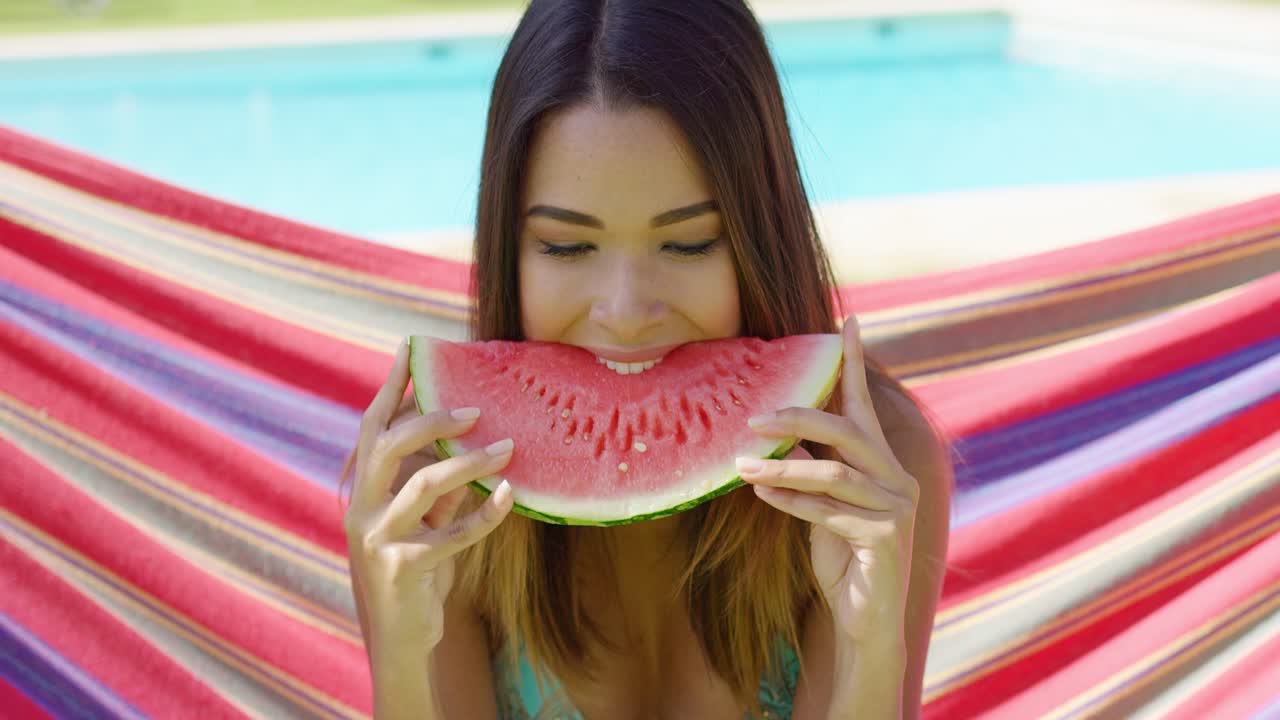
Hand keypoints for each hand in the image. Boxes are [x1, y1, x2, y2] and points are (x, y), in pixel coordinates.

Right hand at [343, 339, 514, 653]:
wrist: (403, 639)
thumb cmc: (418, 571)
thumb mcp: (425, 522)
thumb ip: (435, 485)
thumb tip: (466, 440)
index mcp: (365, 490)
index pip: (372, 426)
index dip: (390, 386)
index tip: (411, 345)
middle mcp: (362, 509)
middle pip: (387, 444)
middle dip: (430, 419)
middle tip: (477, 410)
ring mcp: (376, 538)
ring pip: (422, 483)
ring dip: (470, 463)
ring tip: (509, 449)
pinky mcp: (400, 567)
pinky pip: (449, 533)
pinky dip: (483, 514)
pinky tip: (509, 497)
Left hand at [736, 316, 919, 643]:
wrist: (866, 622)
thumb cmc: (842, 560)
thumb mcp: (821, 505)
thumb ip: (810, 468)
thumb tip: (773, 433)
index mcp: (882, 464)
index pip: (865, 405)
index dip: (855, 363)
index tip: (848, 319)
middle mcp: (897, 479)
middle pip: (848, 431)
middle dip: (800, 416)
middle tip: (752, 416)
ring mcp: (897, 509)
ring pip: (834, 473)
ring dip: (783, 467)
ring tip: (739, 465)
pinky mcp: (885, 539)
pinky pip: (830, 512)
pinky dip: (793, 503)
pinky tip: (764, 497)